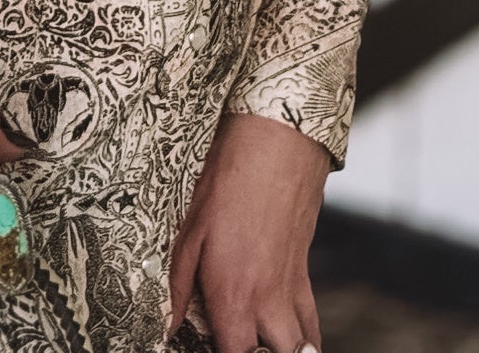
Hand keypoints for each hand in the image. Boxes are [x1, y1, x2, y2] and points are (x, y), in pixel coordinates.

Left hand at [169, 111, 329, 352]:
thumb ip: (179, 286)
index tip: (208, 347)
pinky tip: (289, 338)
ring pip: (303, 348)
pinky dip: (305, 338)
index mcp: (234, 296)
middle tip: (239, 342)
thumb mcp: (189, 232)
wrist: (277, 147)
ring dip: (285, 352)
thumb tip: (166, 324)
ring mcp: (291, 290)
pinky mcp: (304, 274)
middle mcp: (267, 303)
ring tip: (263, 344)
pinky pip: (313, 323)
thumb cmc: (228, 183)